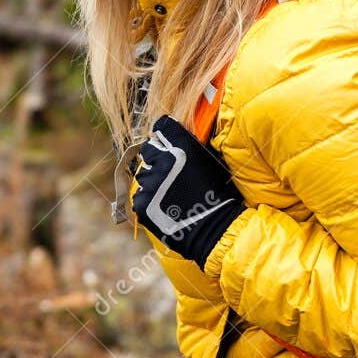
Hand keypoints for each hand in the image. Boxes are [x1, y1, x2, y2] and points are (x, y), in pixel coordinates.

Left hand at [130, 115, 245, 267]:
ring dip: (153, 181)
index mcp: (180, 147)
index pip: (160, 128)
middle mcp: (161, 161)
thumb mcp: (208, 160)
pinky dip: (149, 199)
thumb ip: (187, 144)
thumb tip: (172, 134)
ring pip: (143, 174)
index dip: (165, 138)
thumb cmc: (218, 194)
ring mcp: (149, 182)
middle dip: (158, 160)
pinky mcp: (141, 202)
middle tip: (171, 177)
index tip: (168, 146)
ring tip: (170, 195)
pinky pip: (140, 194)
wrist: (215, 229)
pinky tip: (165, 207)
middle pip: (148, 151)